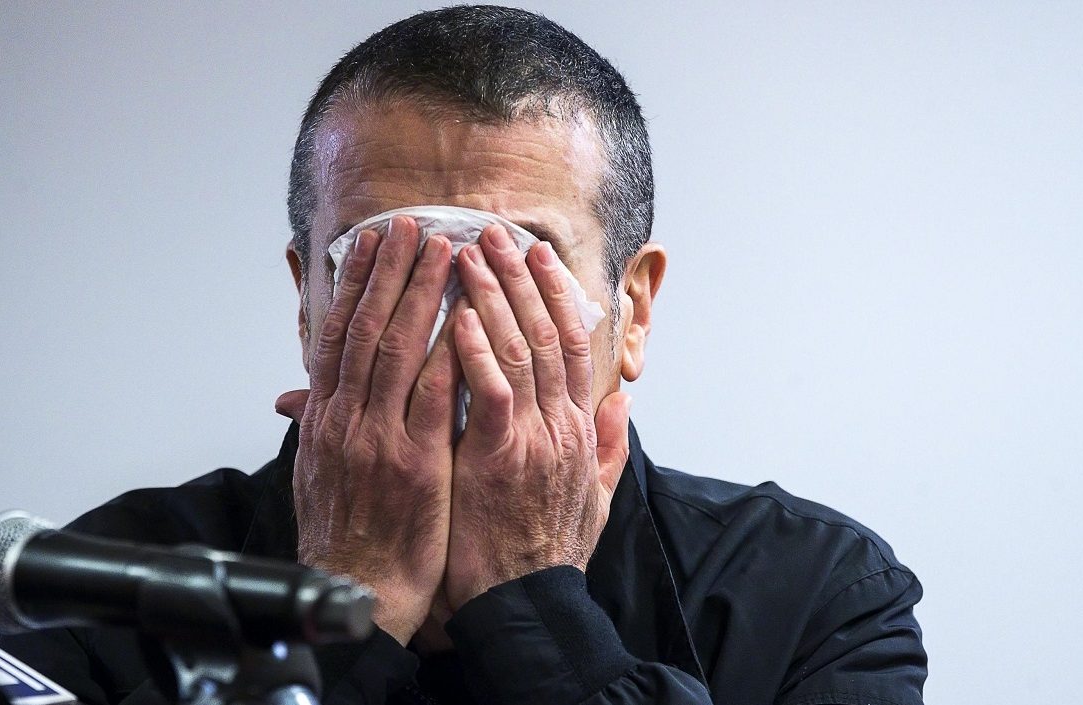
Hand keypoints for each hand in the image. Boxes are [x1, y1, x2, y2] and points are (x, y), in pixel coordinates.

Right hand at [279, 216, 460, 642]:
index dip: (355, 284)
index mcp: (324, 419)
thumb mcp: (315, 474)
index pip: (337, 335)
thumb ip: (317, 425)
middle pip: (368, 330)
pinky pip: (435, 399)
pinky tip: (467, 319)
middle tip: (412, 225)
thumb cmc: (344, 535)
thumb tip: (304, 394)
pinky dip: (449, 355)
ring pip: (400, 352)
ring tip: (445, 251)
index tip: (371, 243)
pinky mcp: (416, 465)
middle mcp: (345, 421)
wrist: (354, 594)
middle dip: (391, 272)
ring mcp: (379, 441)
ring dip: (423, 296)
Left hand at [445, 225, 630, 608]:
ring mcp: (533, 440)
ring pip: (520, 350)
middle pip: (547, 332)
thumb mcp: (592, 497)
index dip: (553, 293)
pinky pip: (491, 393)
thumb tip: (622, 402)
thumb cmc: (543, 551)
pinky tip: (460, 315)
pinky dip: (478, 352)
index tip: (536, 255)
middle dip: (520, 276)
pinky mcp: (500, 459)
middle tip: (495, 231)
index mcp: (576, 429)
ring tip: (469, 252)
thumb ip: (609, 446)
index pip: (571, 344)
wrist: (527, 604)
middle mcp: (560, 425)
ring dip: (494, 297)